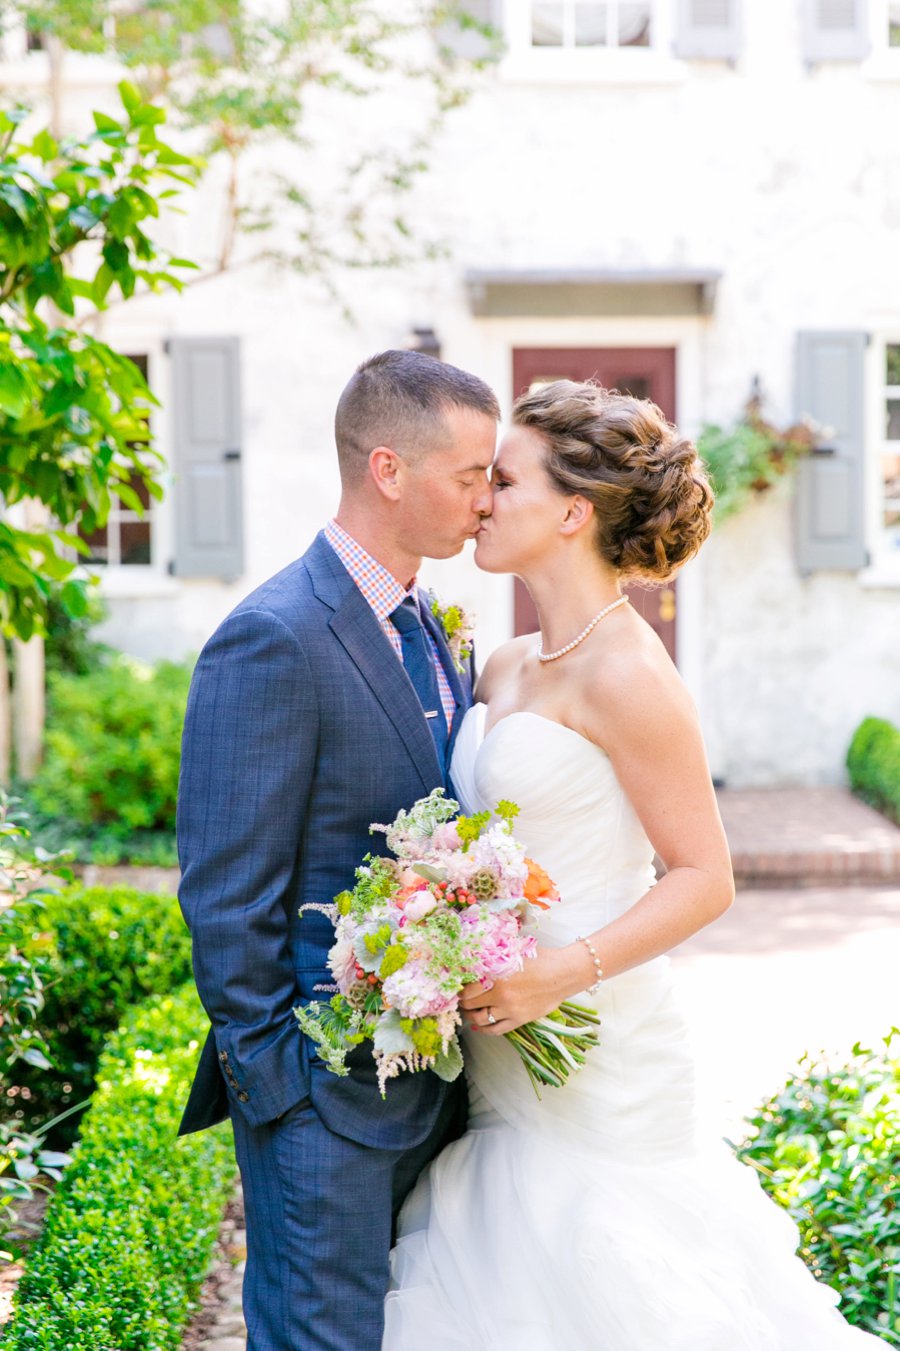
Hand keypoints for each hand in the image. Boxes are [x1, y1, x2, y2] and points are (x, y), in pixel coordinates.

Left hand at [459, 946, 585, 1034]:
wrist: (564, 973)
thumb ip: (494, 958)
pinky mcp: (519, 1020)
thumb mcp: (513, 952)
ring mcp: (509, 1009)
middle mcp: (500, 994)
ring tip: (469, 1011)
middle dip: (463, 1002)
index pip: (466, 989)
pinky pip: (496, 1030)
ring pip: (479, 1019)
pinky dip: (484, 1029)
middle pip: (470, 1004)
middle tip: (461, 999)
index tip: (458, 987)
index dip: (459, 989)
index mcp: (496, 975)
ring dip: (470, 1016)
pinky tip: (479, 1026)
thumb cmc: (541, 959)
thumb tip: (474, 957)